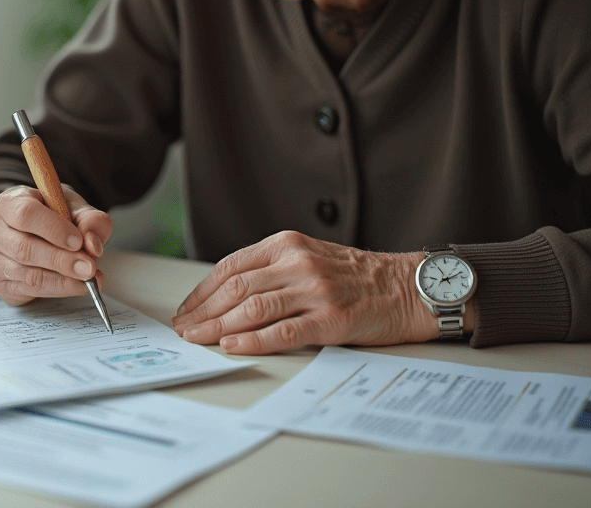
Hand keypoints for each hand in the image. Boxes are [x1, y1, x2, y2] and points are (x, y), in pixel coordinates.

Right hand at [0, 184, 111, 304]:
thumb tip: (93, 244)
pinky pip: (29, 291)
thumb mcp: (72, 208)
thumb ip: (89, 219)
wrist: (29, 235)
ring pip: (29, 275)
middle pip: (25, 249)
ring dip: (63, 280)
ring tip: (89, 280)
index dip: (53, 229)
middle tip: (90, 268)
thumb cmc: (51, 216)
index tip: (78, 241)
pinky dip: (57, 290)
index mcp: (8, 203)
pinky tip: (76, 286)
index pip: (25, 214)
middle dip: (62, 261)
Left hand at [171, 231, 434, 353]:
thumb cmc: (356, 277)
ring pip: (253, 308)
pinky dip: (253, 340)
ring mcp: (315, 290)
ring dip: (218, 327)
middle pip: (235, 289)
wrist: (407, 287)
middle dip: (203, 312)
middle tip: (184, 330)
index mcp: (287, 244)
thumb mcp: (309, 257)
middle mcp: (297, 263)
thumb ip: (272, 269)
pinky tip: (232, 346)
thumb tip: (225, 296)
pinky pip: (283, 331)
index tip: (186, 310)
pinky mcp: (331, 319)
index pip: (231, 267)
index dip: (202, 291)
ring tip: (198, 340)